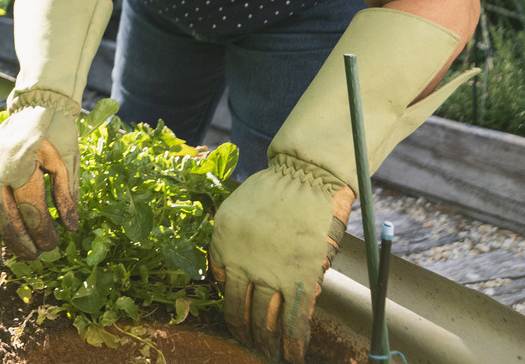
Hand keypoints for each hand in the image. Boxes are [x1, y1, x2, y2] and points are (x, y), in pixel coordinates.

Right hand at [0, 99, 79, 266]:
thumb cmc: (42, 146)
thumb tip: (73, 228)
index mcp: (21, 173)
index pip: (32, 213)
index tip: (53, 245)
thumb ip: (65, 196)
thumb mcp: (59, 165)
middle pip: (6, 221)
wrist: (18, 120)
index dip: (43, 234)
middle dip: (19, 244)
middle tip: (33, 257)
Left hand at [207, 154, 354, 362]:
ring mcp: (270, 274)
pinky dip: (292, 342)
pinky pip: (293, 320)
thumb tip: (234, 277)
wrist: (304, 178)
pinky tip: (292, 355)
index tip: (237, 315)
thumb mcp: (234, 215)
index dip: (230, 304)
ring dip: (265, 342)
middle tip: (247, 344)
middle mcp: (240, 264)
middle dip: (243, 332)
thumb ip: (231, 245)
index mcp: (221, 246)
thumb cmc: (272, 192)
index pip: (221, 286)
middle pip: (239, 309)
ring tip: (267, 353)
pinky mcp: (300, 280)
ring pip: (264, 320)